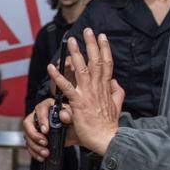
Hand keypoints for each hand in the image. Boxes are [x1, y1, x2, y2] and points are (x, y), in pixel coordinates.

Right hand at [23, 98, 78, 160]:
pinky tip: (41, 156)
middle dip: (34, 135)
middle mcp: (39, 116)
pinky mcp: (35, 137)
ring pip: (27, 135)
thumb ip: (69, 114)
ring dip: (35, 146)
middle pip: (28, 123)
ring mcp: (35, 127)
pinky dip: (34, 152)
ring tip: (45, 152)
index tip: (46, 130)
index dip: (41, 120)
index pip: (39, 109)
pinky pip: (29, 144)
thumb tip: (62, 115)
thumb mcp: (75, 117)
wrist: (76, 134)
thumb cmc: (75, 122)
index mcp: (48, 106)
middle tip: (44, 142)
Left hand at [45, 28, 124, 154]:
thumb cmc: (109, 125)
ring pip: (82, 69)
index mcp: (106, 88)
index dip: (104, 49)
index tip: (102, 36)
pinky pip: (66, 87)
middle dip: (91, 44)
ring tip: (70, 41)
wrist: (107, 139)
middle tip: (87, 30)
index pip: (107, 63)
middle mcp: (97, 87)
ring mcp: (88, 94)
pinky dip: (58, 76)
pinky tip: (51, 67)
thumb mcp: (117, 106)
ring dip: (76, 53)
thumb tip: (116, 82)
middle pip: (96, 61)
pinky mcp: (78, 103)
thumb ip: (117, 92)